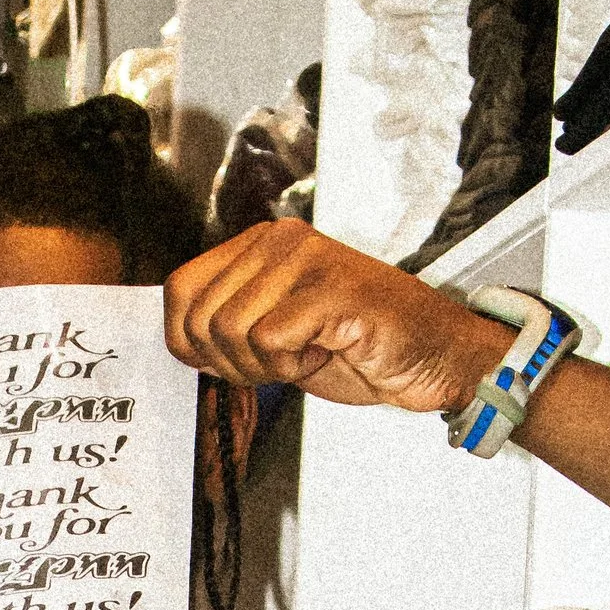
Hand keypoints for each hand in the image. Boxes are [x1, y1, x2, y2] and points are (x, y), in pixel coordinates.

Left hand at [165, 227, 493, 417]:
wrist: (430, 357)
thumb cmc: (359, 347)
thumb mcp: (275, 335)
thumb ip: (229, 326)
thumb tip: (182, 341)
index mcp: (260, 245)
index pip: (179, 292)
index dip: (191, 343)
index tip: (234, 361)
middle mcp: (280, 242)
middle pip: (200, 317)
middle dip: (230, 362)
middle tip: (278, 363)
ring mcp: (306, 261)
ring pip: (230, 329)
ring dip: (263, 366)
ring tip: (305, 355)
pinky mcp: (329, 289)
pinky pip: (269, 342)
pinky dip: (291, 368)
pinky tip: (323, 354)